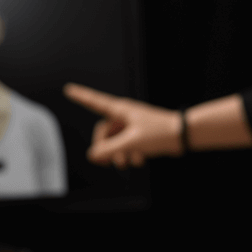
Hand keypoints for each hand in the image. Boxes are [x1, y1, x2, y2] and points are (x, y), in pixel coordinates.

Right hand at [63, 83, 182, 167]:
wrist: (182, 135)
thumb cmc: (161, 132)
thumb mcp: (131, 143)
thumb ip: (110, 150)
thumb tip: (93, 155)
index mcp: (120, 110)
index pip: (95, 101)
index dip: (81, 96)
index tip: (69, 89)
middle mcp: (124, 116)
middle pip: (103, 132)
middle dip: (106, 149)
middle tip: (109, 162)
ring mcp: (131, 125)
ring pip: (115, 142)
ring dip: (119, 154)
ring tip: (129, 162)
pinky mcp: (139, 134)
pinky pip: (126, 146)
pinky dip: (129, 154)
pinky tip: (138, 159)